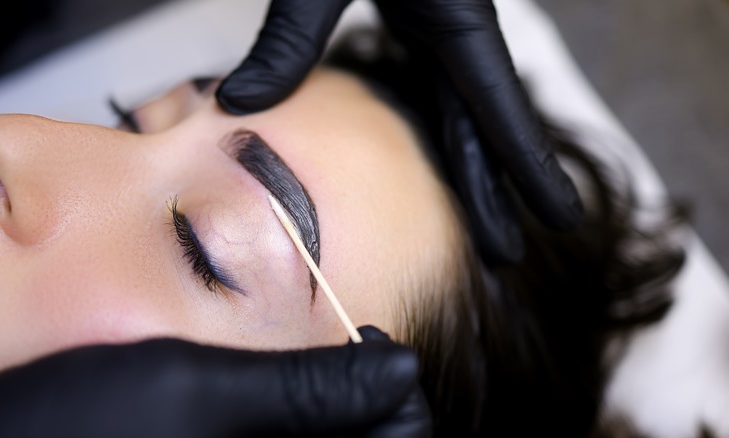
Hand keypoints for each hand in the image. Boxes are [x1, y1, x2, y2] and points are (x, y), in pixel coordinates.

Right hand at [0, 326, 430, 437]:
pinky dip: (296, 420)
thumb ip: (307, 389)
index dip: (402, 400)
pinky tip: (272, 385)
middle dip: (372, 405)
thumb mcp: (197, 388)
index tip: (371, 343)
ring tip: (314, 358)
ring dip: (336, 410)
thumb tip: (401, 367)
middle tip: (351, 349)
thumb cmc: (77, 424)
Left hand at [215, 0, 582, 264]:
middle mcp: (459, 30)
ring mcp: (443, 25)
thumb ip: (289, 38)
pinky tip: (442, 150)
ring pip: (465, 111)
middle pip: (485, 126)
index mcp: (456, 21)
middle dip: (496, 192)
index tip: (561, 221)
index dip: (529, 173)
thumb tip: (238, 104)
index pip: (501, 112)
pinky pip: (440, 85)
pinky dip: (445, 127)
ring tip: (482, 219)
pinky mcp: (423, 17)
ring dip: (473, 168)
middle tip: (506, 253)